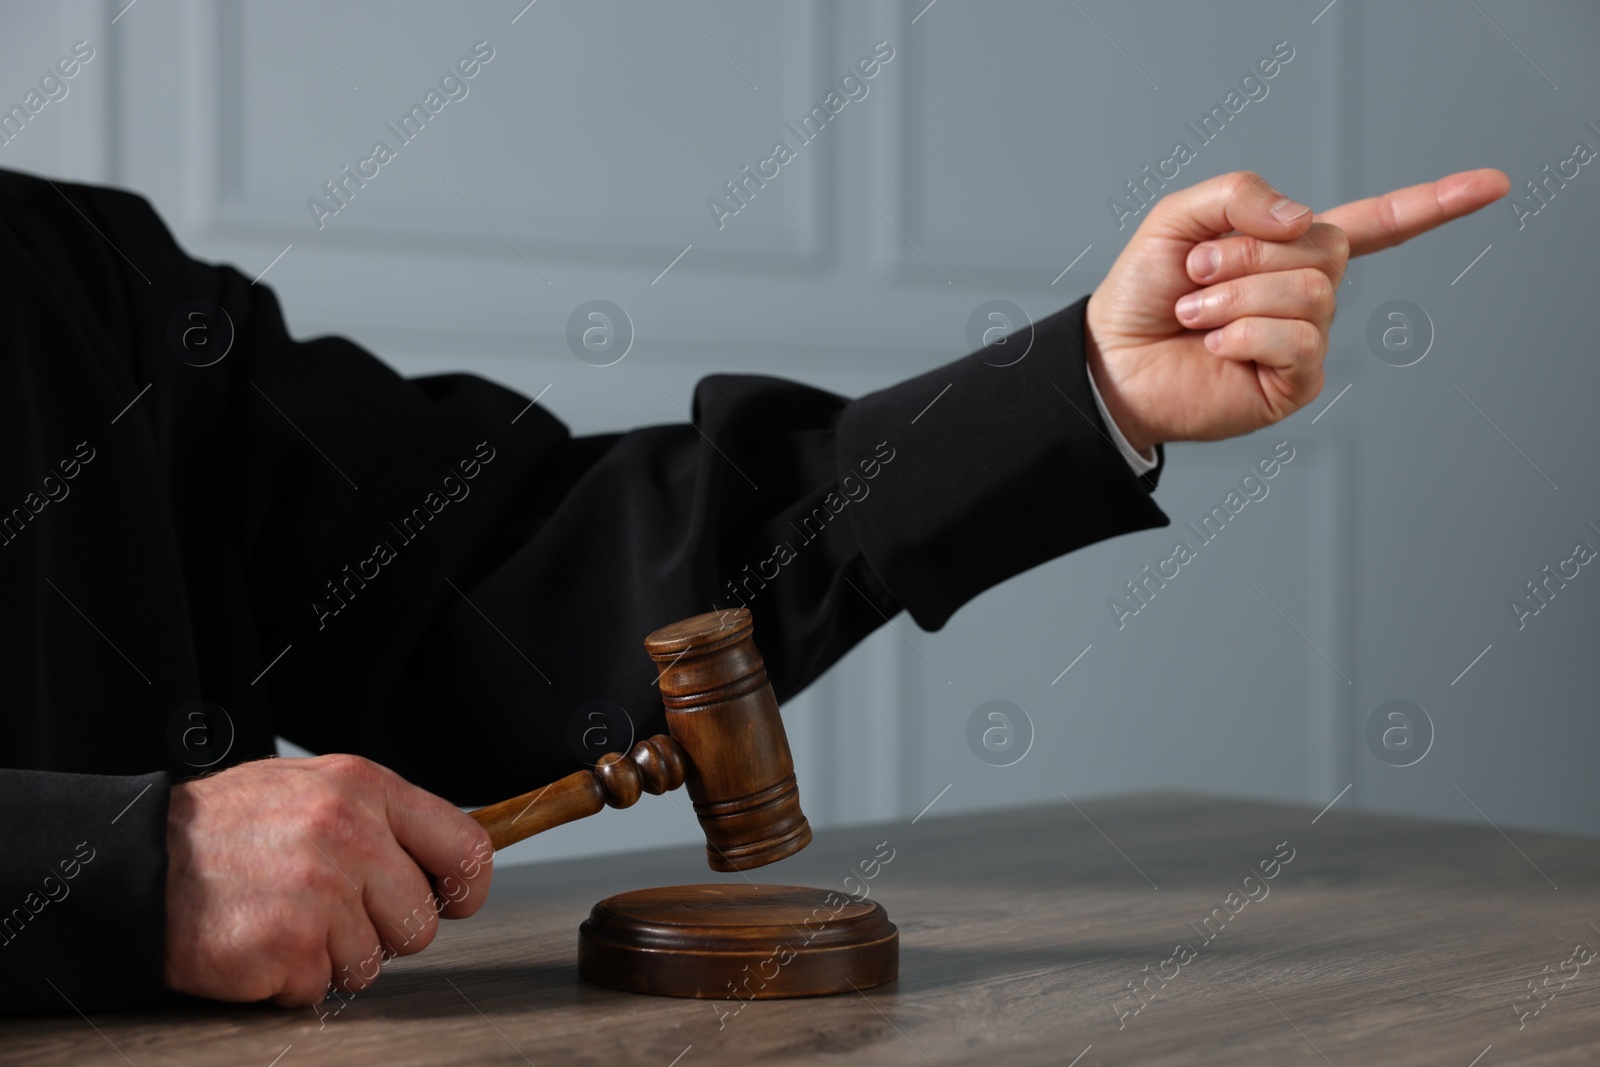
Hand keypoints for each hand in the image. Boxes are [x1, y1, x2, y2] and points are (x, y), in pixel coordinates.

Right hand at [164, 754, 493, 1007]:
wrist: (138, 862)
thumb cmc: (228, 830)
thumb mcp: (312, 789)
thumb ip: (380, 817)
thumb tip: (445, 859)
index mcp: (365, 788)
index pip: (466, 846)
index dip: (464, 887)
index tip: (451, 902)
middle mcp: (350, 834)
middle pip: (422, 922)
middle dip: (383, 931)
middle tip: (331, 911)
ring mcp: (321, 892)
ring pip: (374, 962)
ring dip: (333, 956)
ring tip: (287, 919)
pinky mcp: (289, 946)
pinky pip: (322, 987)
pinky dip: (291, 979)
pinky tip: (261, 942)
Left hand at [1085, 168, 1510, 450]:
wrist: (1110, 362)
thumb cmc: (1143, 294)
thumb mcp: (1180, 219)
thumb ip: (1241, 194)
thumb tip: (1304, 216)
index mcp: (1290, 248)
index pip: (1376, 222)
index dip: (1433, 203)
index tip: (1493, 184)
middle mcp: (1309, 292)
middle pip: (1325, 247)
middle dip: (1245, 252)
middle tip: (1194, 278)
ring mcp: (1306, 339)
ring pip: (1311, 291)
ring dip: (1235, 296)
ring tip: (1194, 315)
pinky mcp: (1295, 382)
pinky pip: (1297, 340)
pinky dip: (1244, 333)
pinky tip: (1214, 346)